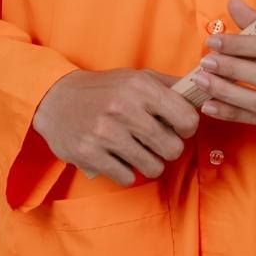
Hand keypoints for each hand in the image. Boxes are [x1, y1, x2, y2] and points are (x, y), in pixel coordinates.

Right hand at [33, 66, 199, 185]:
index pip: (187, 119)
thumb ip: (168, 85)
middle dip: (169, 148)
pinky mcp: (90, 154)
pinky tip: (119, 158)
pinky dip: (127, 172)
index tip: (178, 128)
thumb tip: (201, 92)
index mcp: (140, 87)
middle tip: (157, 142)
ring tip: (139, 151)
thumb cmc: (103, 89)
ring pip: (153, 167)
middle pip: (172, 148)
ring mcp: (106, 133)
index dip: (187, 128)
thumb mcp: (135, 77)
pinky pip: (127, 177)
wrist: (55, 100)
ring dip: (150, 163)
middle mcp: (124, 108)